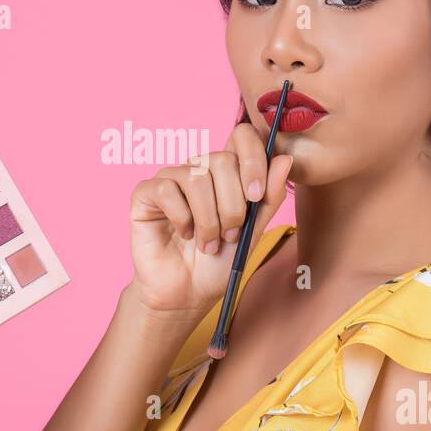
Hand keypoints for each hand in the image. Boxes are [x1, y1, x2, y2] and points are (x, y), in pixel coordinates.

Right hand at [128, 121, 291, 315]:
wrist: (187, 294)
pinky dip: (181, 218)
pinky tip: (182, 234)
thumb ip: (268, 197)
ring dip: (208, 219)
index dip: (253, 160)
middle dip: (232, 205)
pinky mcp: (145, 193)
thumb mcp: (252, 232)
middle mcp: (198, 168)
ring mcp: (171, 178)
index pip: (242, 136)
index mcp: (226, 172)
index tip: (256, 196)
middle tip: (229, 234)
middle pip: (222, 160)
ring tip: (207, 243)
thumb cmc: (218, 263)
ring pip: (196, 177)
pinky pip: (167, 189)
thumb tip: (285, 159)